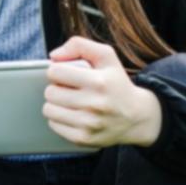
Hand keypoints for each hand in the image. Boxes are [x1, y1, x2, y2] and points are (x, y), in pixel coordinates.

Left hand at [44, 37, 162, 147]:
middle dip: (56, 88)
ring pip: (48, 109)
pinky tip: (73, 115)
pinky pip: (53, 125)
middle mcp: (95, 104)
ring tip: (70, 101)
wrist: (136, 117)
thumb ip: (79, 45)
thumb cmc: (116, 83)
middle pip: (49, 92)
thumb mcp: (106, 57)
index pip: (55, 72)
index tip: (66, 74)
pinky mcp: (83, 138)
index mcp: (99, 82)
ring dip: (56, 104)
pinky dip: (59, 119)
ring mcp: (89, 124)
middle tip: (70, 89)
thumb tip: (53, 56)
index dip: (57, 71)